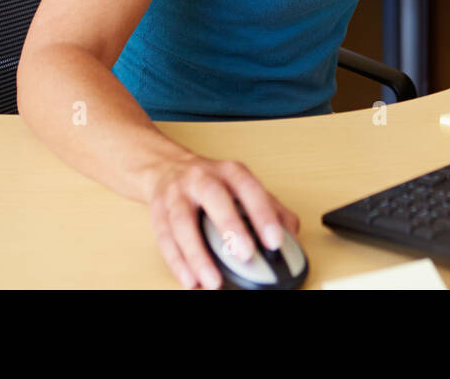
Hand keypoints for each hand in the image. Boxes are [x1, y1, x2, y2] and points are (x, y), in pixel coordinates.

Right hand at [146, 153, 299, 289]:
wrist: (166, 168)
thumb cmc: (210, 181)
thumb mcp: (242, 185)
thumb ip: (269, 206)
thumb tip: (291, 234)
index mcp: (229, 172)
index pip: (249, 189)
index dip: (263, 214)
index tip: (275, 240)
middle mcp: (202, 179)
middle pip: (215, 198)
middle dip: (230, 226)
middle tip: (245, 255)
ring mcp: (177, 195)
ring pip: (182, 223)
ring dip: (197, 254)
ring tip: (212, 281)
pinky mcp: (157, 214)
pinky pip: (165, 239)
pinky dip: (177, 262)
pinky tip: (190, 279)